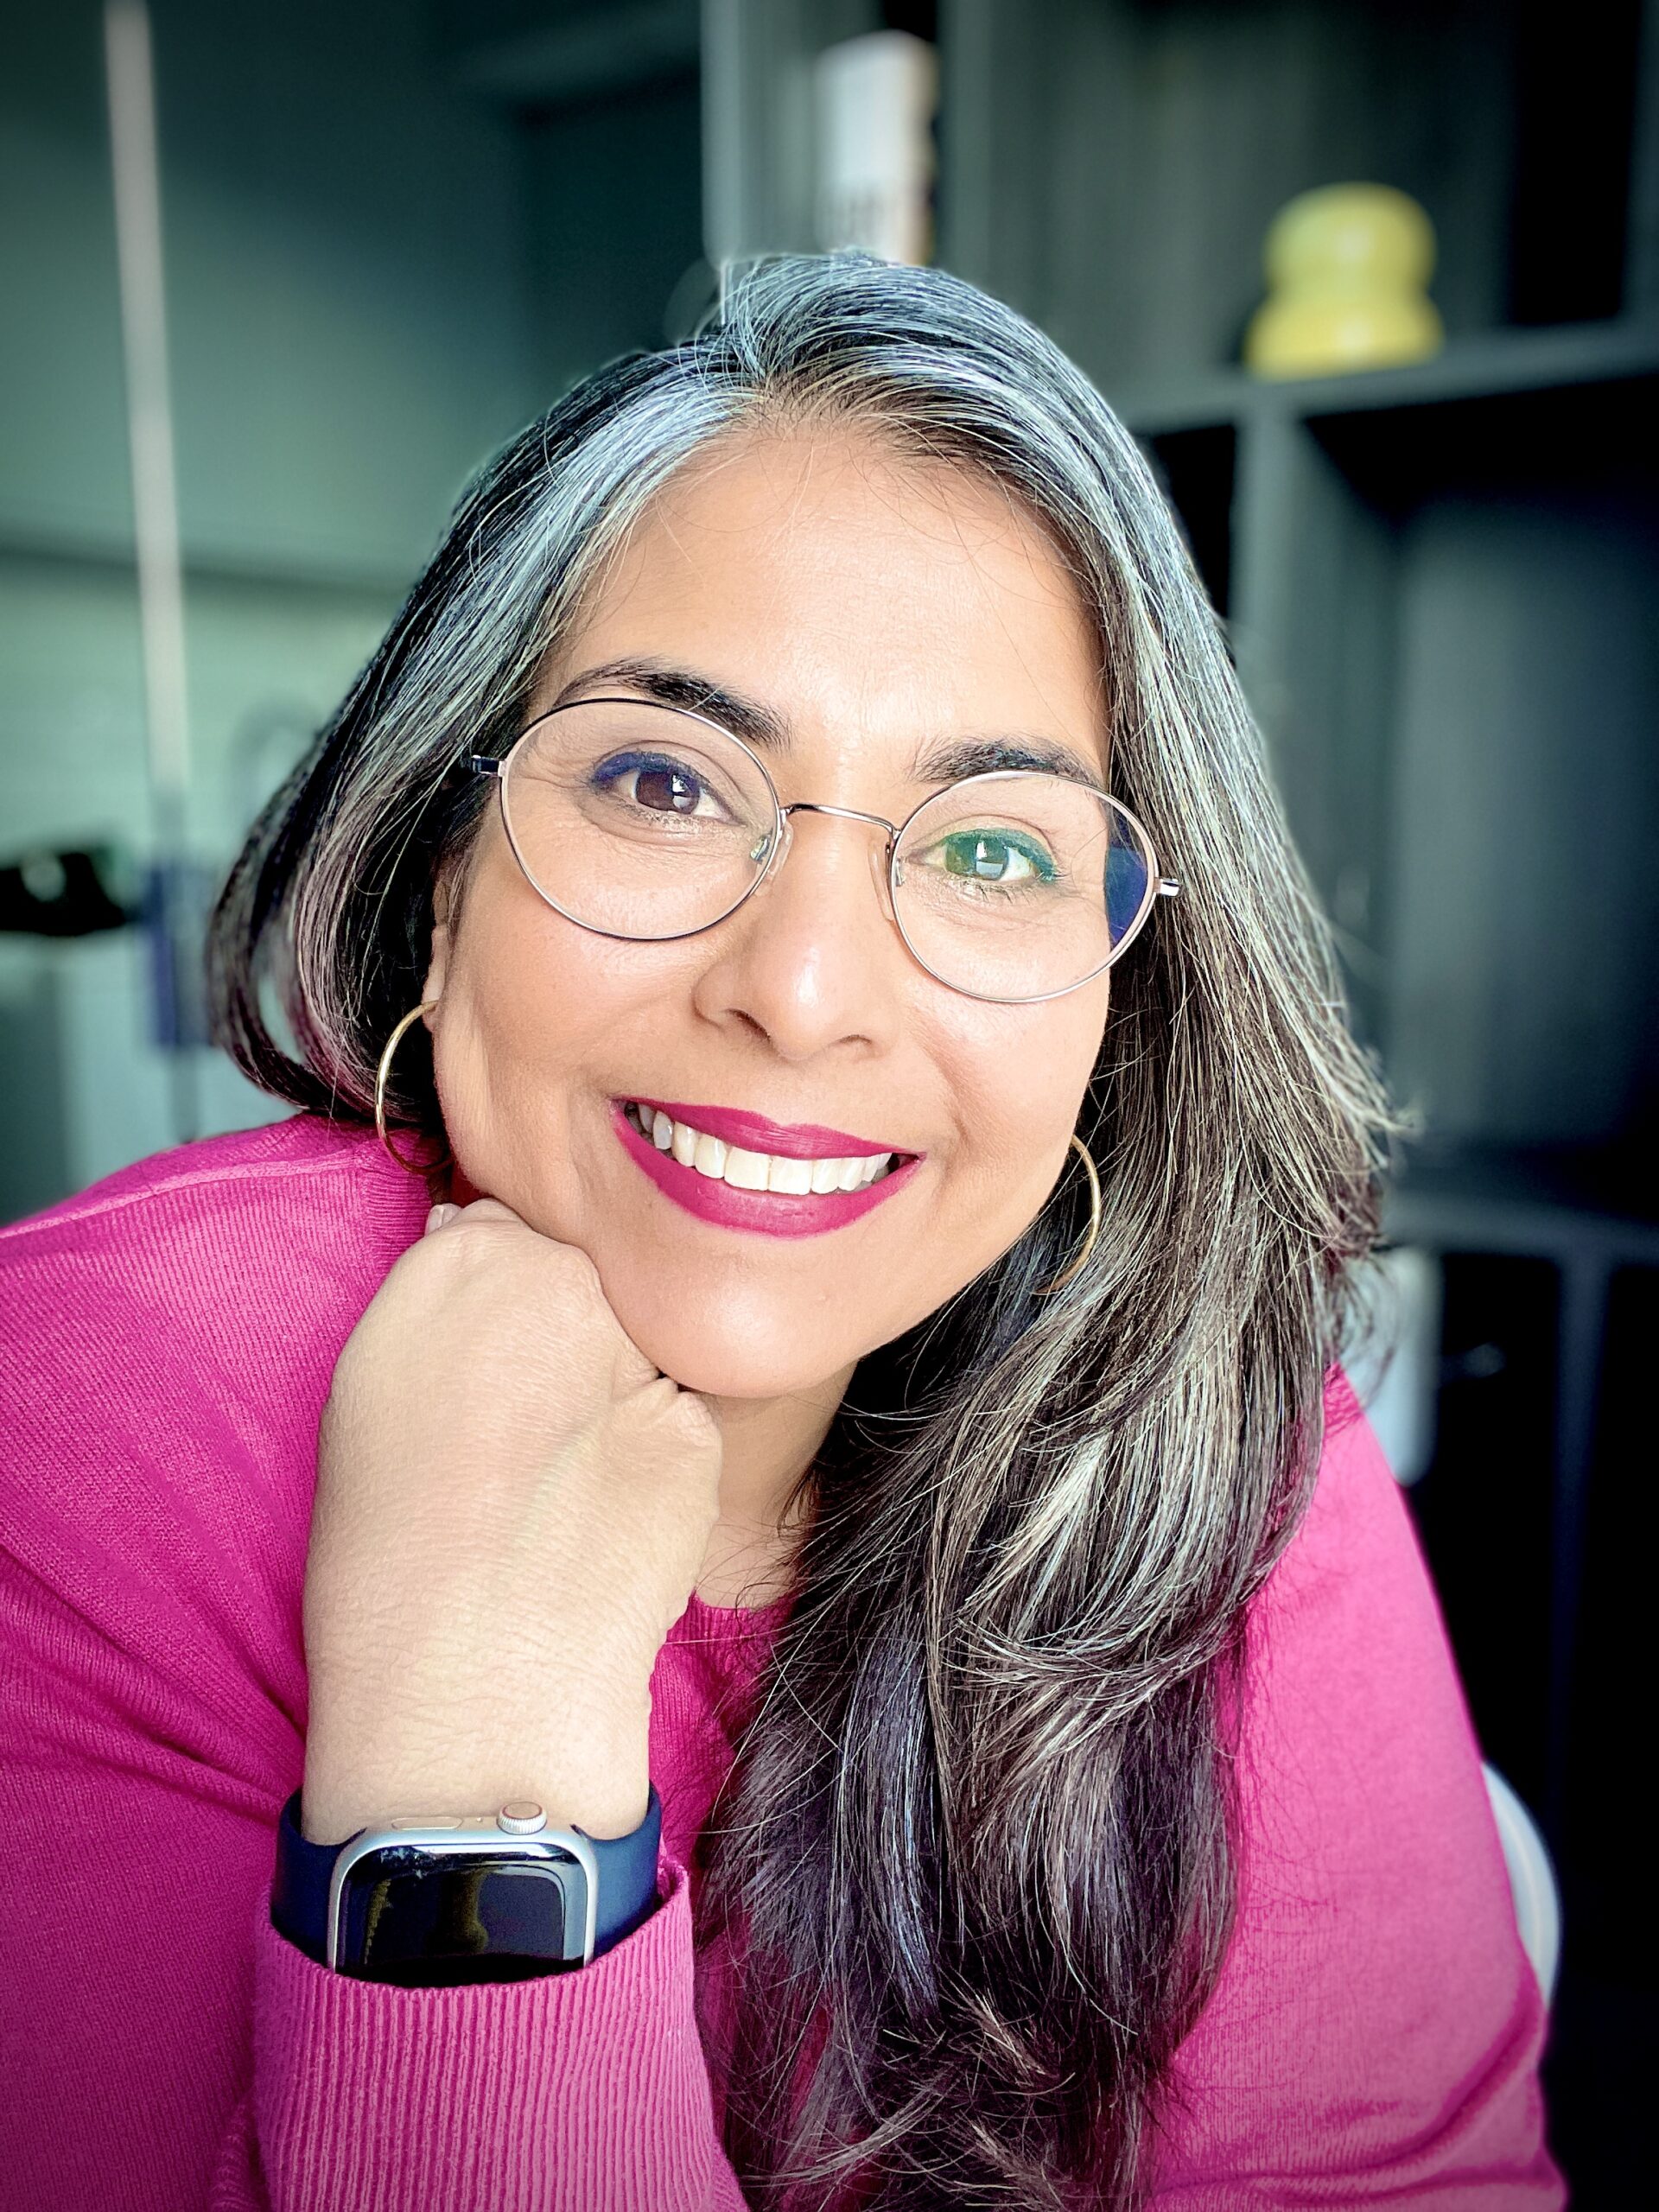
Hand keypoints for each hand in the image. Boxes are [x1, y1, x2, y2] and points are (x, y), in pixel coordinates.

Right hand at [300, 1198, 722, 1844]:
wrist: (466, 1689)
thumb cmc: (388, 1553)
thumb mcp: (370, 1393)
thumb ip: (439, 1294)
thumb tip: (479, 1235)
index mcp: (462, 1259)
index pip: (508, 1229)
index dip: (504, 1302)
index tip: (490, 1361)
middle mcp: (562, 1283)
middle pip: (586, 1276)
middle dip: (574, 1331)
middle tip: (533, 1429)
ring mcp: (641, 1352)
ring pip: (642, 1342)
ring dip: (620, 1387)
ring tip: (565, 1483)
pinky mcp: (698, 1428)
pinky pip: (679, 1417)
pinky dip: (656, 1455)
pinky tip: (607, 1517)